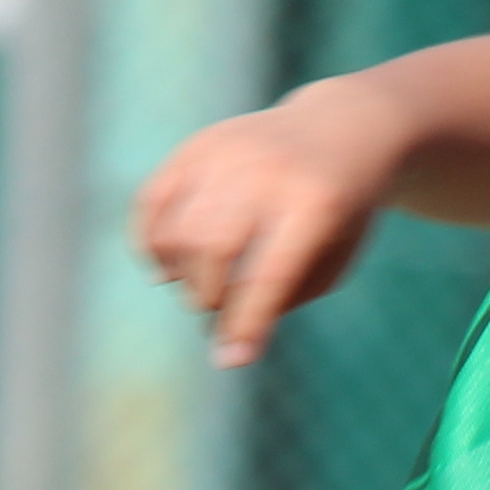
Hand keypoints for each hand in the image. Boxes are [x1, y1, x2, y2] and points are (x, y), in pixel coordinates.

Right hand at [133, 84, 403, 367]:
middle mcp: (267, 172)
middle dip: (208, 295)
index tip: (230, 359)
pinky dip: (150, 242)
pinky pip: (152, 201)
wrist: (340, 130)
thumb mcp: (333, 260)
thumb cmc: (339, 215)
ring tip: (199, 282)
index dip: (246, 322)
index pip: (269, 275)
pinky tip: (168, 262)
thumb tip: (226, 349)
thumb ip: (283, 299)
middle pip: (213, 250)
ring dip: (179, 274)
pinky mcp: (197, 145)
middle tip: (217, 305)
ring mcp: (227, 152)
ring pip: (177, 229)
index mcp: (316, 205)